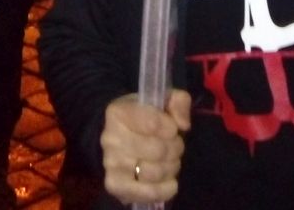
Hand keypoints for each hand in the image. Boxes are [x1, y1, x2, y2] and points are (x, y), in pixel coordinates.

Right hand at [101, 90, 190, 204]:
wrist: (119, 138)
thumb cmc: (144, 116)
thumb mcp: (163, 100)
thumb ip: (179, 102)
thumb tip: (183, 124)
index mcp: (118, 112)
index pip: (153, 123)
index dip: (170, 128)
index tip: (173, 129)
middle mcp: (110, 138)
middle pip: (157, 150)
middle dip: (175, 148)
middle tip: (175, 146)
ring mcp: (111, 164)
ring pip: (154, 172)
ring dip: (171, 167)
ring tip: (171, 161)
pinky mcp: (115, 186)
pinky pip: (146, 193)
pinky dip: (164, 190)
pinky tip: (170, 182)